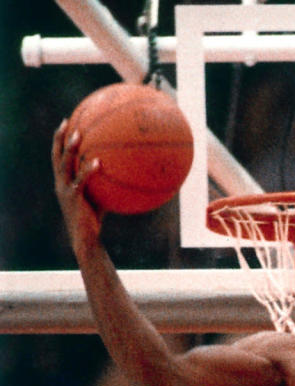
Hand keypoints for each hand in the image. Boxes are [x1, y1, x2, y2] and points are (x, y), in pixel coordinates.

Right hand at [52, 120, 103, 249]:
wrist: (85, 239)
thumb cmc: (93, 220)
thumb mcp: (97, 198)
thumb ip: (103, 184)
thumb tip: (122, 173)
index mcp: (63, 182)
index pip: (57, 157)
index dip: (59, 141)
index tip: (66, 123)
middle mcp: (60, 183)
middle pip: (57, 156)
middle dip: (60, 139)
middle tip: (67, 122)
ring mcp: (65, 190)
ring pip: (64, 164)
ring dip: (70, 149)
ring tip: (78, 135)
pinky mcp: (74, 198)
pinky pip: (80, 180)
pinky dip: (88, 170)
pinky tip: (97, 162)